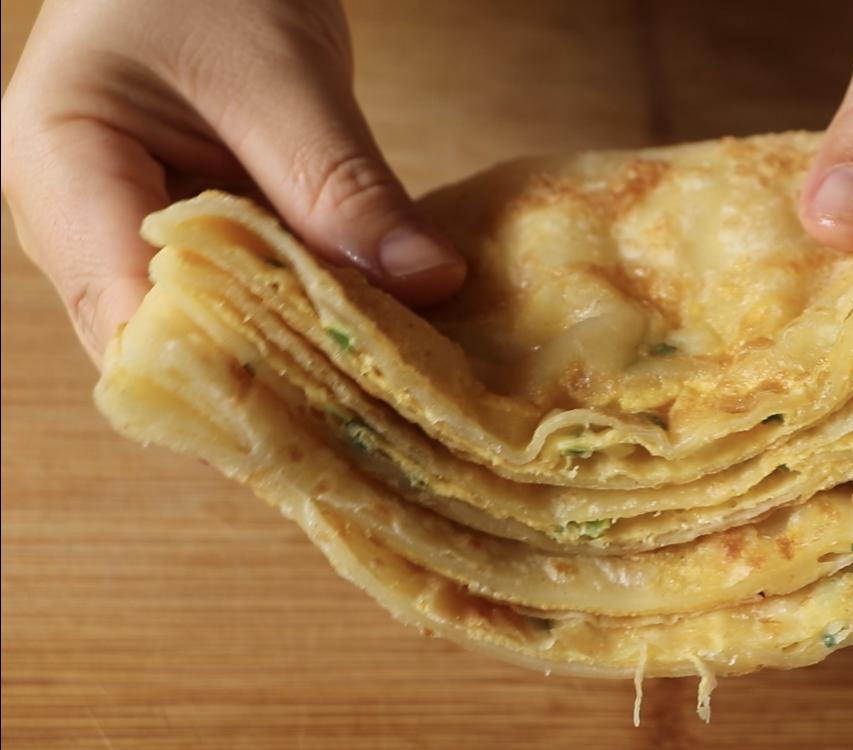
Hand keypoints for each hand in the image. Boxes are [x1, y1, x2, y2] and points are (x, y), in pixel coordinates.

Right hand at [1, 0, 465, 365]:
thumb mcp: (281, 74)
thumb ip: (343, 184)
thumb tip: (429, 283)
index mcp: (60, 173)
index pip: (135, 319)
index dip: (231, 379)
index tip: (334, 409)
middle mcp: (78, 228)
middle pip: (167, 348)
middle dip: (270, 387)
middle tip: (376, 420)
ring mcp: (127, 239)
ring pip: (206, 337)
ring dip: (292, 363)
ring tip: (382, 396)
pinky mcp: (185, 239)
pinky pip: (238, 302)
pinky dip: (301, 321)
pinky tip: (371, 346)